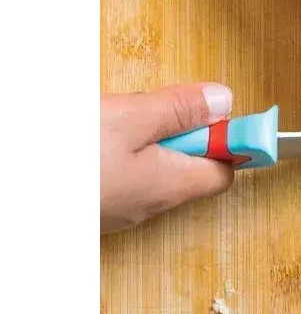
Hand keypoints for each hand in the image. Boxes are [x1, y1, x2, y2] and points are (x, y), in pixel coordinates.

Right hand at [100, 83, 234, 233]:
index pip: (224, 170)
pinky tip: (94, 139)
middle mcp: (149, 205)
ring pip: (151, 170)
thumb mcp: (127, 120)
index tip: (209, 111)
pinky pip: (123, 177)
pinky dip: (118, 154)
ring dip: (143, 140)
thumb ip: (179, 110)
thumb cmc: (63, 160)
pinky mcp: (93, 208)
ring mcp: (118, 211)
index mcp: (169, 185)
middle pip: (187, 167)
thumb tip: (223, 103)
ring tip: (113, 121)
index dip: (224, 140)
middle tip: (145, 110)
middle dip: (175, 131)